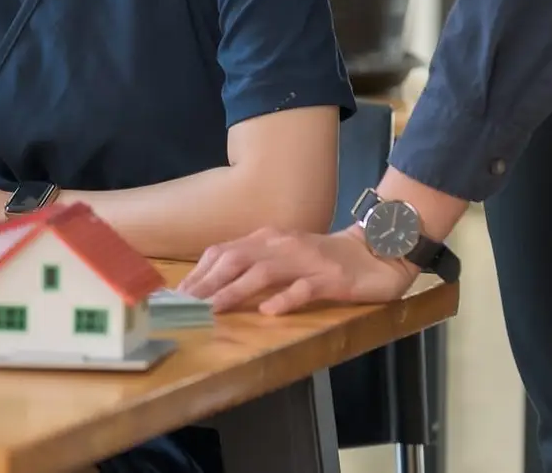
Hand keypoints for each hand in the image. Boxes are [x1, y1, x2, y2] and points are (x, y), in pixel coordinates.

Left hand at [178, 226, 417, 315]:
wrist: (375, 252)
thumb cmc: (323, 259)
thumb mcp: (282, 258)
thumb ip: (252, 266)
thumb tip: (213, 284)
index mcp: (266, 239)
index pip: (223, 253)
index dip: (198, 273)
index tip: (177, 294)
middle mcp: (281, 244)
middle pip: (235, 261)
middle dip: (207, 283)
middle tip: (184, 305)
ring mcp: (305, 260)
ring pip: (263, 273)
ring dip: (235, 291)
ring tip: (213, 309)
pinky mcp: (330, 278)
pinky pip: (304, 289)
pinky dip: (285, 298)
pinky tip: (269, 311)